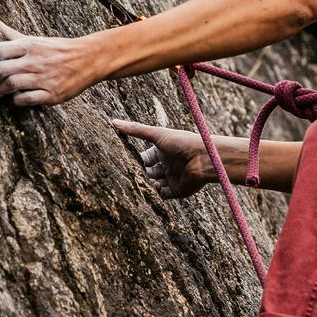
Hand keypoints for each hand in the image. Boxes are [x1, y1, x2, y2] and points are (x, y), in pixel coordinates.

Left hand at [0, 22, 101, 105]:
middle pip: (0, 69)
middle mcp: (35, 60)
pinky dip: (16, 100)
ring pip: (10, 85)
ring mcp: (44, 78)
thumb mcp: (36, 40)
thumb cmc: (58, 49)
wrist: (89, 59)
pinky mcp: (52, 94)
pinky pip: (26, 99)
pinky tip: (15, 98)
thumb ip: (14, 35)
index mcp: (29, 45)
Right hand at [110, 119, 239, 196]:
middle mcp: (166, 165)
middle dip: (138, 173)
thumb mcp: (157, 134)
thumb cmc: (182, 142)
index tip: (122, 161)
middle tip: (127, 174)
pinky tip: (153, 186)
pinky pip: (162, 194)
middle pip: (146, 172)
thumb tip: (113, 122)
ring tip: (139, 180)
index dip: (134, 160)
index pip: (144, 158)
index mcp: (162, 152)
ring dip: (146, 183)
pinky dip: (155, 192)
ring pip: (152, 184)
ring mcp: (171, 178)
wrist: (203, 158)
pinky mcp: (176, 191)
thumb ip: (136, 130)